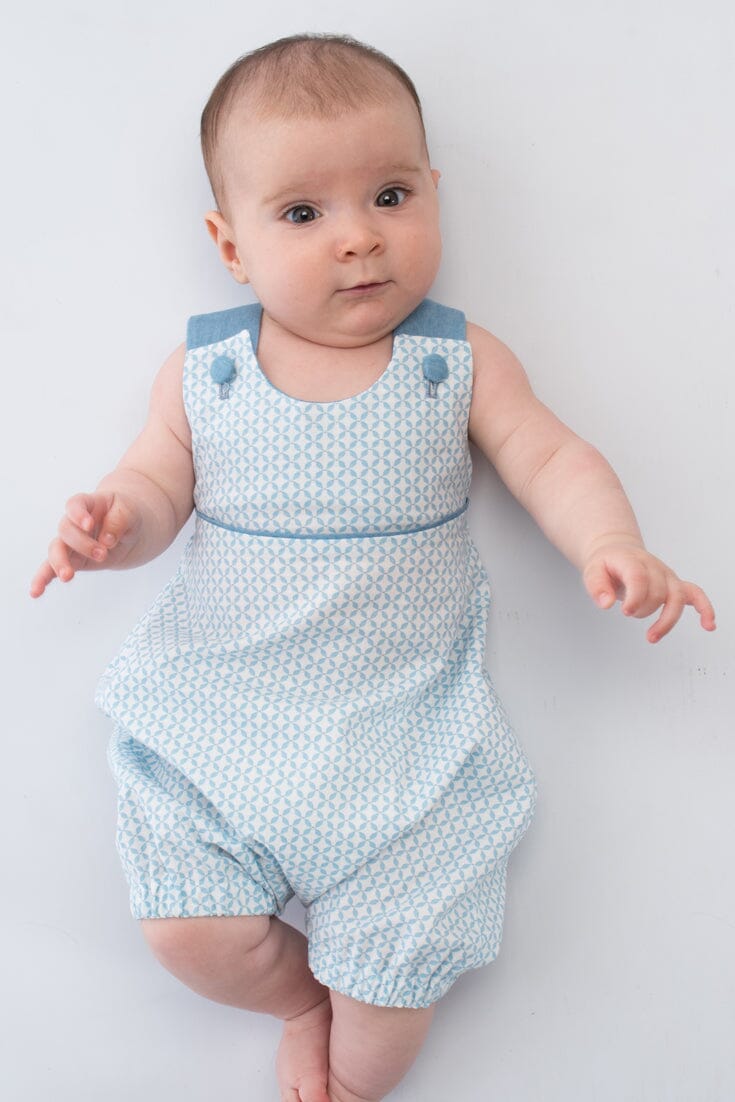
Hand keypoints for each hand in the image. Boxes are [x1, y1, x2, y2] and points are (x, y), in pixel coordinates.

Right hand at [29, 491, 140, 597]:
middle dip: (82, 544)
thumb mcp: (131, 512)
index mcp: (89, 504)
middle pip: (66, 529)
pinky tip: (36, 592)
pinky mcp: (73, 560)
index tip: (89, 525)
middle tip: (103, 554)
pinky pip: (52, 569)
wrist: (132, 530)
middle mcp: (74, 523)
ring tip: (68, 576)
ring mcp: (71, 542)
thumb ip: (119, 521)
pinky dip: (43, 580)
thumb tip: (107, 540)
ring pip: (55, 549)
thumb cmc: (129, 515)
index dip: (78, 514)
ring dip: (60, 563)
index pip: (76, 505)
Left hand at [582, 542, 715, 642]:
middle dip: (642, 609)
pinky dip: (704, 609)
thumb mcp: (592, 571)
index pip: (640, 577)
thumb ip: (596, 587)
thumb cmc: (607, 565)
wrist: (618, 553)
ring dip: (667, 620)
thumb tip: (605, 604)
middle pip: (658, 591)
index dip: (635, 597)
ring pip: (677, 596)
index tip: (625, 611)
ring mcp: (667, 575)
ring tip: (652, 637)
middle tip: (628, 613)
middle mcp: (654, 567)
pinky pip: (695, 594)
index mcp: (632, 560)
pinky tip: (708, 625)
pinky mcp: (674, 584)